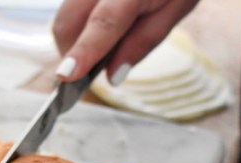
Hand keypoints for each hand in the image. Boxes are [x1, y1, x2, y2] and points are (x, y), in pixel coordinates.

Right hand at [52, 0, 199, 81]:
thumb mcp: (176, 8)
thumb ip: (144, 40)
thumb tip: (112, 76)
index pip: (104, 21)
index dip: (84, 50)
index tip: (66, 77)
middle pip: (68, 21)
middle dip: (72, 52)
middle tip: (90, 69)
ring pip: (64, 15)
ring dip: (74, 39)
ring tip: (100, 45)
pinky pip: (71, 7)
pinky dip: (78, 24)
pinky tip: (99, 26)